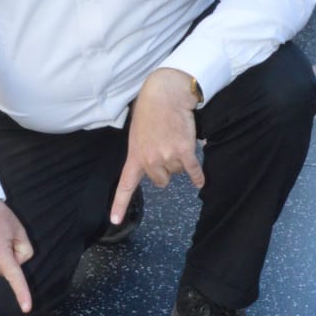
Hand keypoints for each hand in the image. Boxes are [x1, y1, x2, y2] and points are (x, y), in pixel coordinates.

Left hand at [109, 69, 203, 225]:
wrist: (166, 94)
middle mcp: (150, 160)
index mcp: (135, 156)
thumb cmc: (150, 110)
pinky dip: (198, 176)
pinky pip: (193, 170)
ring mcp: (167, 157)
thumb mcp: (137, 133)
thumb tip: (153, 164)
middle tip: (166, 149)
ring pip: (178, 171)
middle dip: (166, 169)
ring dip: (180, 159)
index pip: (126, 185)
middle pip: (161, 181)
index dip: (120, 204)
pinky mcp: (184, 151)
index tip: (115, 220)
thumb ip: (142, 151)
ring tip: (176, 139)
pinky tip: (200, 181)